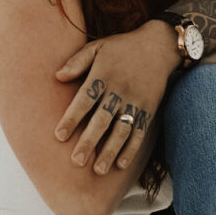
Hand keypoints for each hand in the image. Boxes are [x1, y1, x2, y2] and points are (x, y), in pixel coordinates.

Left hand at [54, 19, 175, 176]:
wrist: (158, 45)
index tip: (59, 136)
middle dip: (89, 141)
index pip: (84, 100)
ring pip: (121, 130)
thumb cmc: (121, 48)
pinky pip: (139, 132)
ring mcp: (135, 101)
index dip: (71, 118)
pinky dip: (131, 149)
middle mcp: (119, 91)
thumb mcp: (97, 47)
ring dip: (109, 151)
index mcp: (103, 75)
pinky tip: (121, 164)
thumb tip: (57, 77)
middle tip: (76, 161)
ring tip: (97, 169)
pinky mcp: (148, 109)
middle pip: (101, 120)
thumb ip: (77, 61)